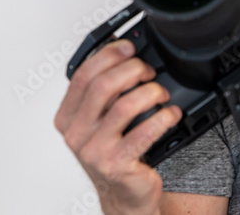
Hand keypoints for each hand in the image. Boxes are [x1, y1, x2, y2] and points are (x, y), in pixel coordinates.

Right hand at [55, 39, 182, 214]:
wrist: (125, 193)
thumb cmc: (115, 151)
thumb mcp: (99, 120)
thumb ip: (105, 93)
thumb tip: (126, 56)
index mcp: (68, 116)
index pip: (82, 75)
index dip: (108, 55)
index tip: (128, 47)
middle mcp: (76, 133)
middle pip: (103, 86)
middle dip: (133, 70)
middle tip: (149, 72)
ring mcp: (94, 150)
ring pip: (125, 106)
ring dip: (151, 93)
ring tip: (162, 94)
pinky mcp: (115, 164)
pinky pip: (143, 132)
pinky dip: (163, 117)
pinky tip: (171, 114)